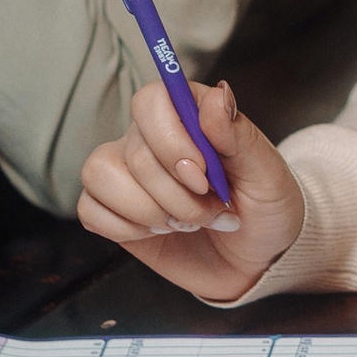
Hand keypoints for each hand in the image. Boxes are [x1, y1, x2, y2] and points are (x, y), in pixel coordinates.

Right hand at [78, 79, 302, 300]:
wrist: (258, 260)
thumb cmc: (267, 209)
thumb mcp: (267, 172)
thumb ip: (238, 134)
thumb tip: (218, 95)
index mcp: (191, 116)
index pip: (151, 100)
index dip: (170, 140)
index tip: (202, 175)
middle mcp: (153, 138)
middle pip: (133, 150)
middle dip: (175, 196)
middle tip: (209, 213)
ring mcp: (131, 173)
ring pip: (100, 173)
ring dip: (147, 211)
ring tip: (184, 223)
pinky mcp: (116, 210)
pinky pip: (89, 209)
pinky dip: (124, 228)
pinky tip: (156, 232)